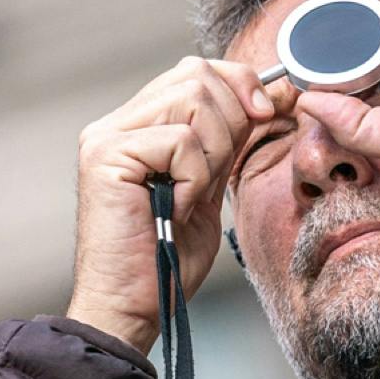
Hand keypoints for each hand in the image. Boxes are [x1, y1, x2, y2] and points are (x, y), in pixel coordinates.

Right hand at [67, 56, 278, 354]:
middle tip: (220, 174)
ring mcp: (106, 138)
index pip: (196, 71)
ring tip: (192, 196)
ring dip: (214, 152)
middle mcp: (115, 123)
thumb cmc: (166, 260)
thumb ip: (226, 140)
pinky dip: (194, 179)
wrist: (131, 308)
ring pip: (192, 100)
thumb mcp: (209, 186)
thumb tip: (274, 92)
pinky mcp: (106, 157)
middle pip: (197, 75)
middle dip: (232, 120)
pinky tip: (176, 210)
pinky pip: (180, 142)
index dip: (240, 84)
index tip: (268, 114)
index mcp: (137, 126)